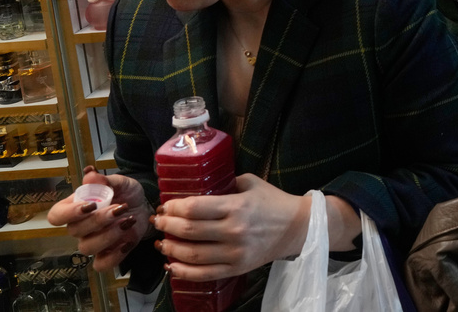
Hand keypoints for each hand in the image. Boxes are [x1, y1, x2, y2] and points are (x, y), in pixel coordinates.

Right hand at [47, 167, 152, 270]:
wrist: (145, 207)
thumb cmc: (126, 194)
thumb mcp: (120, 183)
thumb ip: (105, 181)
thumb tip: (90, 173)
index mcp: (75, 208)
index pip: (56, 216)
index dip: (69, 213)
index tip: (90, 205)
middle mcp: (79, 228)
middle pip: (74, 231)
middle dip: (98, 220)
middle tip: (121, 207)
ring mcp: (92, 243)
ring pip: (87, 248)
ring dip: (109, 235)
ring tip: (129, 221)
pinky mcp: (107, 255)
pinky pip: (101, 264)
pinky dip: (115, 255)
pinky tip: (128, 241)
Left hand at [153, 174, 359, 280]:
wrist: (298, 228)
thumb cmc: (274, 202)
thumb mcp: (250, 183)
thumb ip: (225, 184)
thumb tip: (198, 187)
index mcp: (237, 206)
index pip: (194, 208)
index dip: (174, 207)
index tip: (166, 205)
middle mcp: (234, 231)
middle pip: (189, 231)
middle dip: (167, 226)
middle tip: (159, 221)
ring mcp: (235, 253)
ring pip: (192, 254)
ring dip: (171, 249)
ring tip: (162, 242)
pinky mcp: (237, 268)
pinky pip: (204, 274)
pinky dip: (183, 272)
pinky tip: (171, 265)